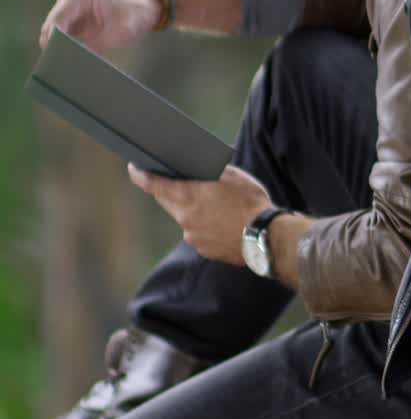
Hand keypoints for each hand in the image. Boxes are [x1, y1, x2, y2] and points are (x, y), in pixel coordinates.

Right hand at [39, 0, 161, 52]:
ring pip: (60, 29)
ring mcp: (72, 1)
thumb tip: (72, 62)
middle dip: (58, 44)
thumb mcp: (117, 34)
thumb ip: (91, 47)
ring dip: (65, 43)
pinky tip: (79, 54)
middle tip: (64, 65)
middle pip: (54, 25)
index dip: (53, 42)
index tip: (55, 59)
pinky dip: (72, 41)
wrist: (150, 1)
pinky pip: (69, 29)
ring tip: (74, 60)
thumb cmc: (137, 13)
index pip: (56, 20)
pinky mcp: (77, 10)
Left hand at [128, 165, 272, 265]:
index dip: (141, 174)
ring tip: (218, 206)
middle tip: (182, 182)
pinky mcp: (204, 250)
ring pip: (184, 218)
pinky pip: (198, 233)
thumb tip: (199, 170)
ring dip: (193, 210)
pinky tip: (224, 223)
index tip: (135, 168)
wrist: (267, 238)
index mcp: (187, 196)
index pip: (153, 184)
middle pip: (166, 201)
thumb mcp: (233, 176)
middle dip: (170, 190)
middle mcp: (184, 218)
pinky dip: (205, 226)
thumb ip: (210, 172)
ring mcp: (192, 236)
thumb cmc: (252, 203)